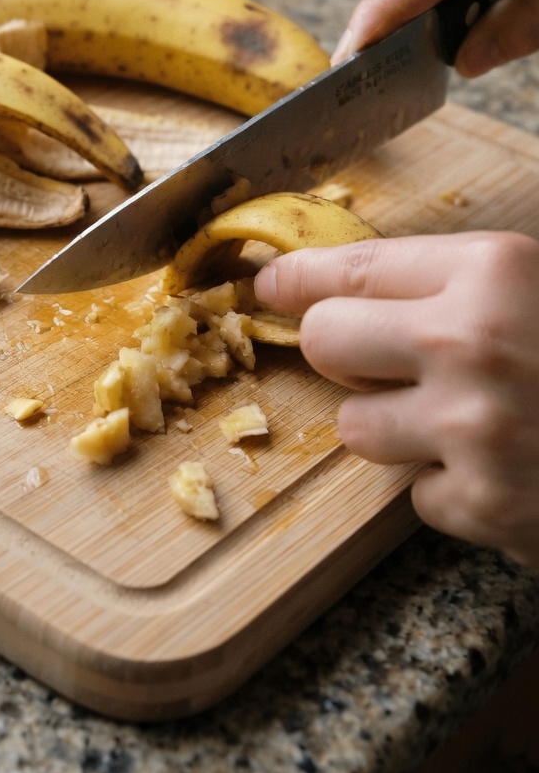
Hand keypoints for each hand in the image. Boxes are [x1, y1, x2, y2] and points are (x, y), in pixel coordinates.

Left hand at [255, 232, 538, 567]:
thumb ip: (470, 280)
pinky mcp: (483, 506)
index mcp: (493, 272)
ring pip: (356, 427)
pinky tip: (506, 471)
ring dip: (395, 427)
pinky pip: (416, 496)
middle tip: (379, 358)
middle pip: (325, 342)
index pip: (349, 266)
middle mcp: (469, 343)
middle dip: (342, 350)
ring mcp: (471, 431)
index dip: (296, 276)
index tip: (266, 282)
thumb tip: (365, 284)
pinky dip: (450, 489)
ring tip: (467, 421)